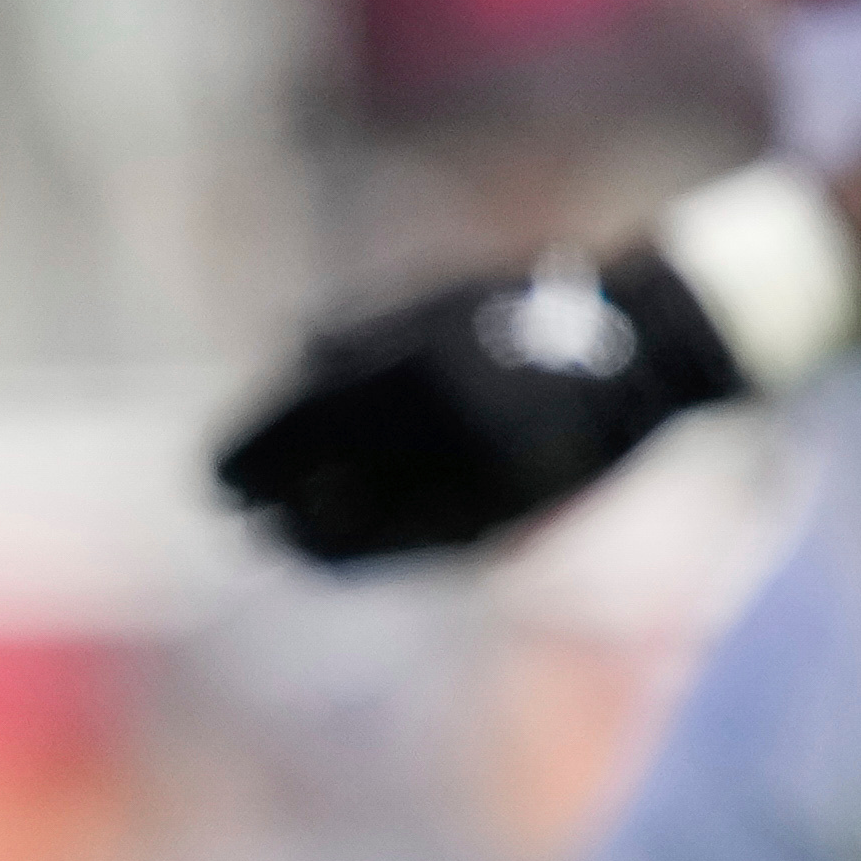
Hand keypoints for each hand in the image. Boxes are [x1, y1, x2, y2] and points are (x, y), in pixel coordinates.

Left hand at [217, 253, 742, 563]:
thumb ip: (356, 340)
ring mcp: (471, 482)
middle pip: (318, 492)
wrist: (642, 355)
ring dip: (309, 541)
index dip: (246, 462)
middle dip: (271, 506)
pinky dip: (365, 556)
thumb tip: (279, 376)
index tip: (217, 478)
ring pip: (362, 534)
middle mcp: (435, 433)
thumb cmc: (524, 317)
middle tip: (239, 515)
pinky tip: (337, 554)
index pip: (297, 435)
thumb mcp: (436, 304)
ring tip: (281, 541)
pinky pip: (412, 551)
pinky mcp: (505, 519)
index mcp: (411, 369)